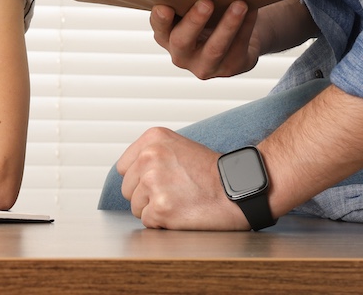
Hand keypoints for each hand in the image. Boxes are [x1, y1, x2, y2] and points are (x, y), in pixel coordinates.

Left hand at [116, 128, 249, 230]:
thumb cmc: (213, 173)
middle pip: (128, 189)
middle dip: (146, 196)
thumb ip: (152, 155)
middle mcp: (149, 157)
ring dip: (154, 210)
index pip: (124, 167)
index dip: (139, 179)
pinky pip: (148, 222)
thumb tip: (130, 175)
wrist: (239, 189)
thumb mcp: (179, 147)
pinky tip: (182, 213)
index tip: (157, 182)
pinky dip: (163, 223)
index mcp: (153, 138)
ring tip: (180, 202)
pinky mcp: (160, 207)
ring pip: (136, 207)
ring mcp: (153, 182)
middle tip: (174, 194)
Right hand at [152, 0, 259, 78]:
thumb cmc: (206, 17)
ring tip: (239, 5)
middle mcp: (181, 55)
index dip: (160, 20)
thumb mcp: (189, 12)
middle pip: (182, 41)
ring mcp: (205, 66)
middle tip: (206, 2)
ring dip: (228, 25)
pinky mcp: (229, 68)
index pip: (159, 28)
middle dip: (194, 21)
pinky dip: (246, 26)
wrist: (233, 41)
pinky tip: (252, 10)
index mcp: (166, 37)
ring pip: (215, 48)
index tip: (164, 7)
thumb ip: (186, 0)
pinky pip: (238, 47)